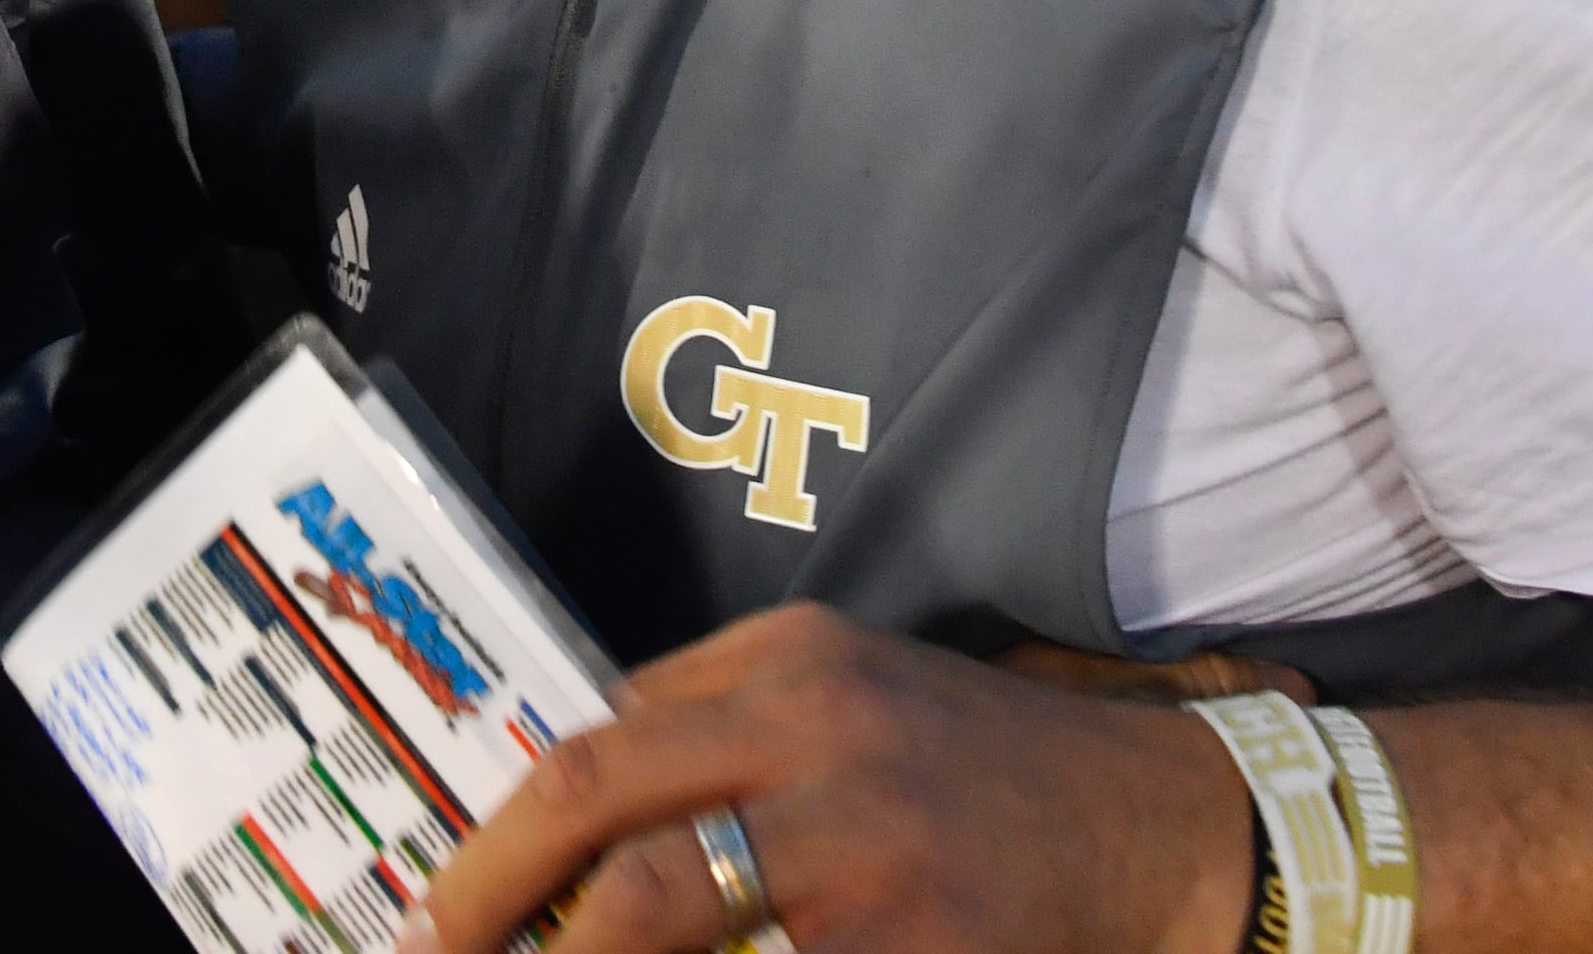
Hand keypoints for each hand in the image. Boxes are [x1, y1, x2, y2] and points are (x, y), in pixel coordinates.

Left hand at [396, 605, 1249, 953]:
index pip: (597, 740)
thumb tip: (571, 797)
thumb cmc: (981, 770)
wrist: (1161, 831)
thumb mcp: (849, 693)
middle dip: (490, 896)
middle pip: (599, 809)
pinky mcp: (912, 945)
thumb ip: (715, 721)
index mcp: (788, 666)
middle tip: (432, 952)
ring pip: (658, 914)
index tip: (439, 899)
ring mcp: (865, 850)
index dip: (499, 832)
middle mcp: (818, 739)